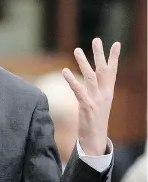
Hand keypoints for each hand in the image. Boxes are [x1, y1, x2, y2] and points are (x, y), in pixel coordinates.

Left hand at [62, 38, 120, 154]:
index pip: (112, 72)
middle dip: (100, 54)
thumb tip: (91, 80)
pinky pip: (79, 90)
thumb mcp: (98, 104)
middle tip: (96, 40)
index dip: (113, 57)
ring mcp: (96, 100)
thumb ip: (95, 91)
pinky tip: (65, 71)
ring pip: (90, 77)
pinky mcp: (87, 107)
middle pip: (102, 70)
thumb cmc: (94, 122)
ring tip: (77, 50)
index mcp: (108, 93)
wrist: (95, 141)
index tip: (116, 43)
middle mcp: (104, 94)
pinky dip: (72, 80)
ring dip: (83, 62)